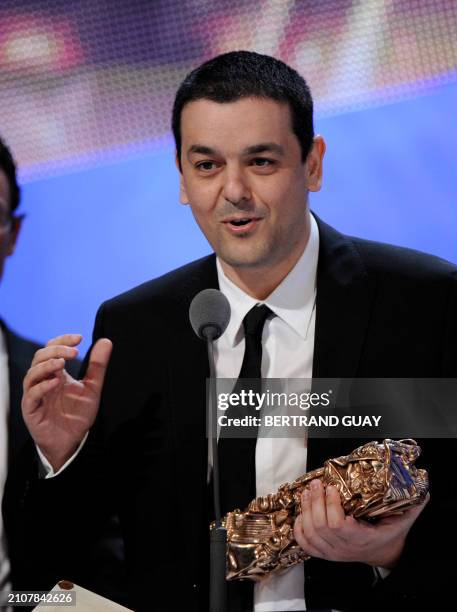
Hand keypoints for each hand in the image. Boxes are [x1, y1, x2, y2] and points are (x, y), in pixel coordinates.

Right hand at [22, 333, 112, 470]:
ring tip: (62, 364)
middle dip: (56, 351)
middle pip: (39, 357)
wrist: (72, 441)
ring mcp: (35, 395)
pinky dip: (42, 386)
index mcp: (55, 373)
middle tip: (74, 352)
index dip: (62, 340)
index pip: (51, 349)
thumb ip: (98, 366)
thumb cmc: (78, 414)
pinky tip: (56, 382)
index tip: (79, 338)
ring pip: (31, 374)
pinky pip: (31, 395)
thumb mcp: (93, 388)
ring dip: (46, 366)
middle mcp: (43, 381)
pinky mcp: (32, 410)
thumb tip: (106, 341)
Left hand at [293, 479, 428, 568]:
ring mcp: (332, 552)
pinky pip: (304, 543)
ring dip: (305, 510)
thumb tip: (423, 491)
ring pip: (310, 532)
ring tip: (308, 491)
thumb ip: (411, 507)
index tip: (332, 488)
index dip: (331, 505)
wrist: (381, 553)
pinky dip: (299, 527)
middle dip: (315, 501)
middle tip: (317, 484)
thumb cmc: (388, 534)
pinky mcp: (323, 553)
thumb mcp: (402, 521)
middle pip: (320, 526)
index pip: (338, 525)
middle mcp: (344, 547)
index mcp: (361, 538)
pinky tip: (302, 511)